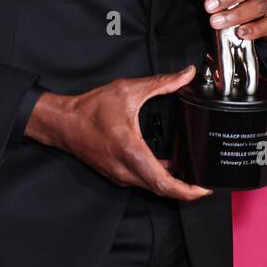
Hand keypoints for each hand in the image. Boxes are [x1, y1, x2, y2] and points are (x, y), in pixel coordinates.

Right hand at [29, 66, 212, 199]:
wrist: (62, 122)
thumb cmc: (90, 110)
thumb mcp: (128, 91)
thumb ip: (161, 83)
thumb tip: (185, 75)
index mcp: (131, 152)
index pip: (163, 183)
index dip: (186, 190)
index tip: (203, 189)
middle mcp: (125, 169)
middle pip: (161, 189)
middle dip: (185, 189)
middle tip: (204, 182)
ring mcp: (119, 175)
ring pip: (151, 187)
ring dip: (171, 184)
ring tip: (191, 175)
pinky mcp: (116, 174)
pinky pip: (142, 181)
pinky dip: (158, 178)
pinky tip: (169, 166)